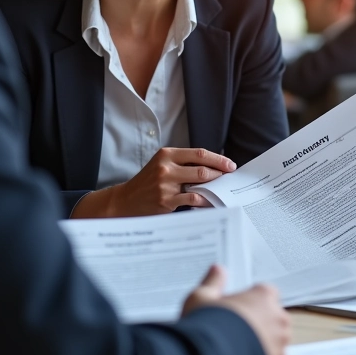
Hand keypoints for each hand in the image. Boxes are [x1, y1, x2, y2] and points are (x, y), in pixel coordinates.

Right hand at [71, 147, 234, 217]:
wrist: (125, 200)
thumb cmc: (148, 182)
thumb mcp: (162, 165)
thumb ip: (183, 164)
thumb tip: (213, 165)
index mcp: (167, 154)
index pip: (199, 153)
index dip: (218, 159)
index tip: (230, 165)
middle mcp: (166, 166)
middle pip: (202, 168)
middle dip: (220, 173)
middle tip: (230, 177)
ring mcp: (166, 184)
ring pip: (199, 182)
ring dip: (214, 186)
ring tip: (223, 188)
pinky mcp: (166, 200)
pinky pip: (192, 198)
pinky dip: (204, 199)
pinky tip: (210, 201)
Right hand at [183, 265, 290, 354]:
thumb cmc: (206, 327)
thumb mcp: (201, 297)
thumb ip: (213, 282)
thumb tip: (217, 270)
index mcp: (264, 296)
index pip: (265, 293)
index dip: (250, 302)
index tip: (236, 309)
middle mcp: (278, 319)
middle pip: (272, 318)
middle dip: (258, 324)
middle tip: (234, 332)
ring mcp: (280, 345)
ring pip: (274, 343)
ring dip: (261, 346)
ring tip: (235, 352)